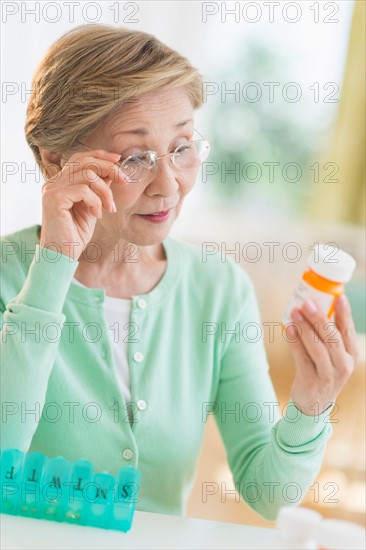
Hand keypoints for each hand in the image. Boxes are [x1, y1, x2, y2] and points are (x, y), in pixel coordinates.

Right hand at [39, 149, 128, 260]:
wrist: (61, 256)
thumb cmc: (75, 234)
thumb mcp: (92, 207)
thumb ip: (98, 189)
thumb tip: (113, 171)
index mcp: (60, 182)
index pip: (79, 158)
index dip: (100, 155)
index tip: (118, 160)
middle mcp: (53, 183)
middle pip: (85, 161)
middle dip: (109, 169)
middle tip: (124, 181)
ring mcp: (51, 189)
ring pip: (87, 175)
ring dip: (105, 190)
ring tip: (109, 207)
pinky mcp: (54, 199)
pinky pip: (83, 190)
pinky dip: (96, 202)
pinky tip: (97, 215)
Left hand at [287, 295, 359, 415]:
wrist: (314, 405)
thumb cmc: (322, 370)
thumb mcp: (333, 356)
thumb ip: (328, 336)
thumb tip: (315, 305)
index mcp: (352, 355)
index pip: (348, 331)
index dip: (344, 313)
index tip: (339, 296)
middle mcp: (344, 365)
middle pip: (332, 337)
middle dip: (318, 318)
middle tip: (307, 302)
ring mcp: (328, 375)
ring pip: (317, 347)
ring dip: (304, 328)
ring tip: (295, 312)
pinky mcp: (311, 381)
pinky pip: (302, 358)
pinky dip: (295, 342)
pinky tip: (289, 329)